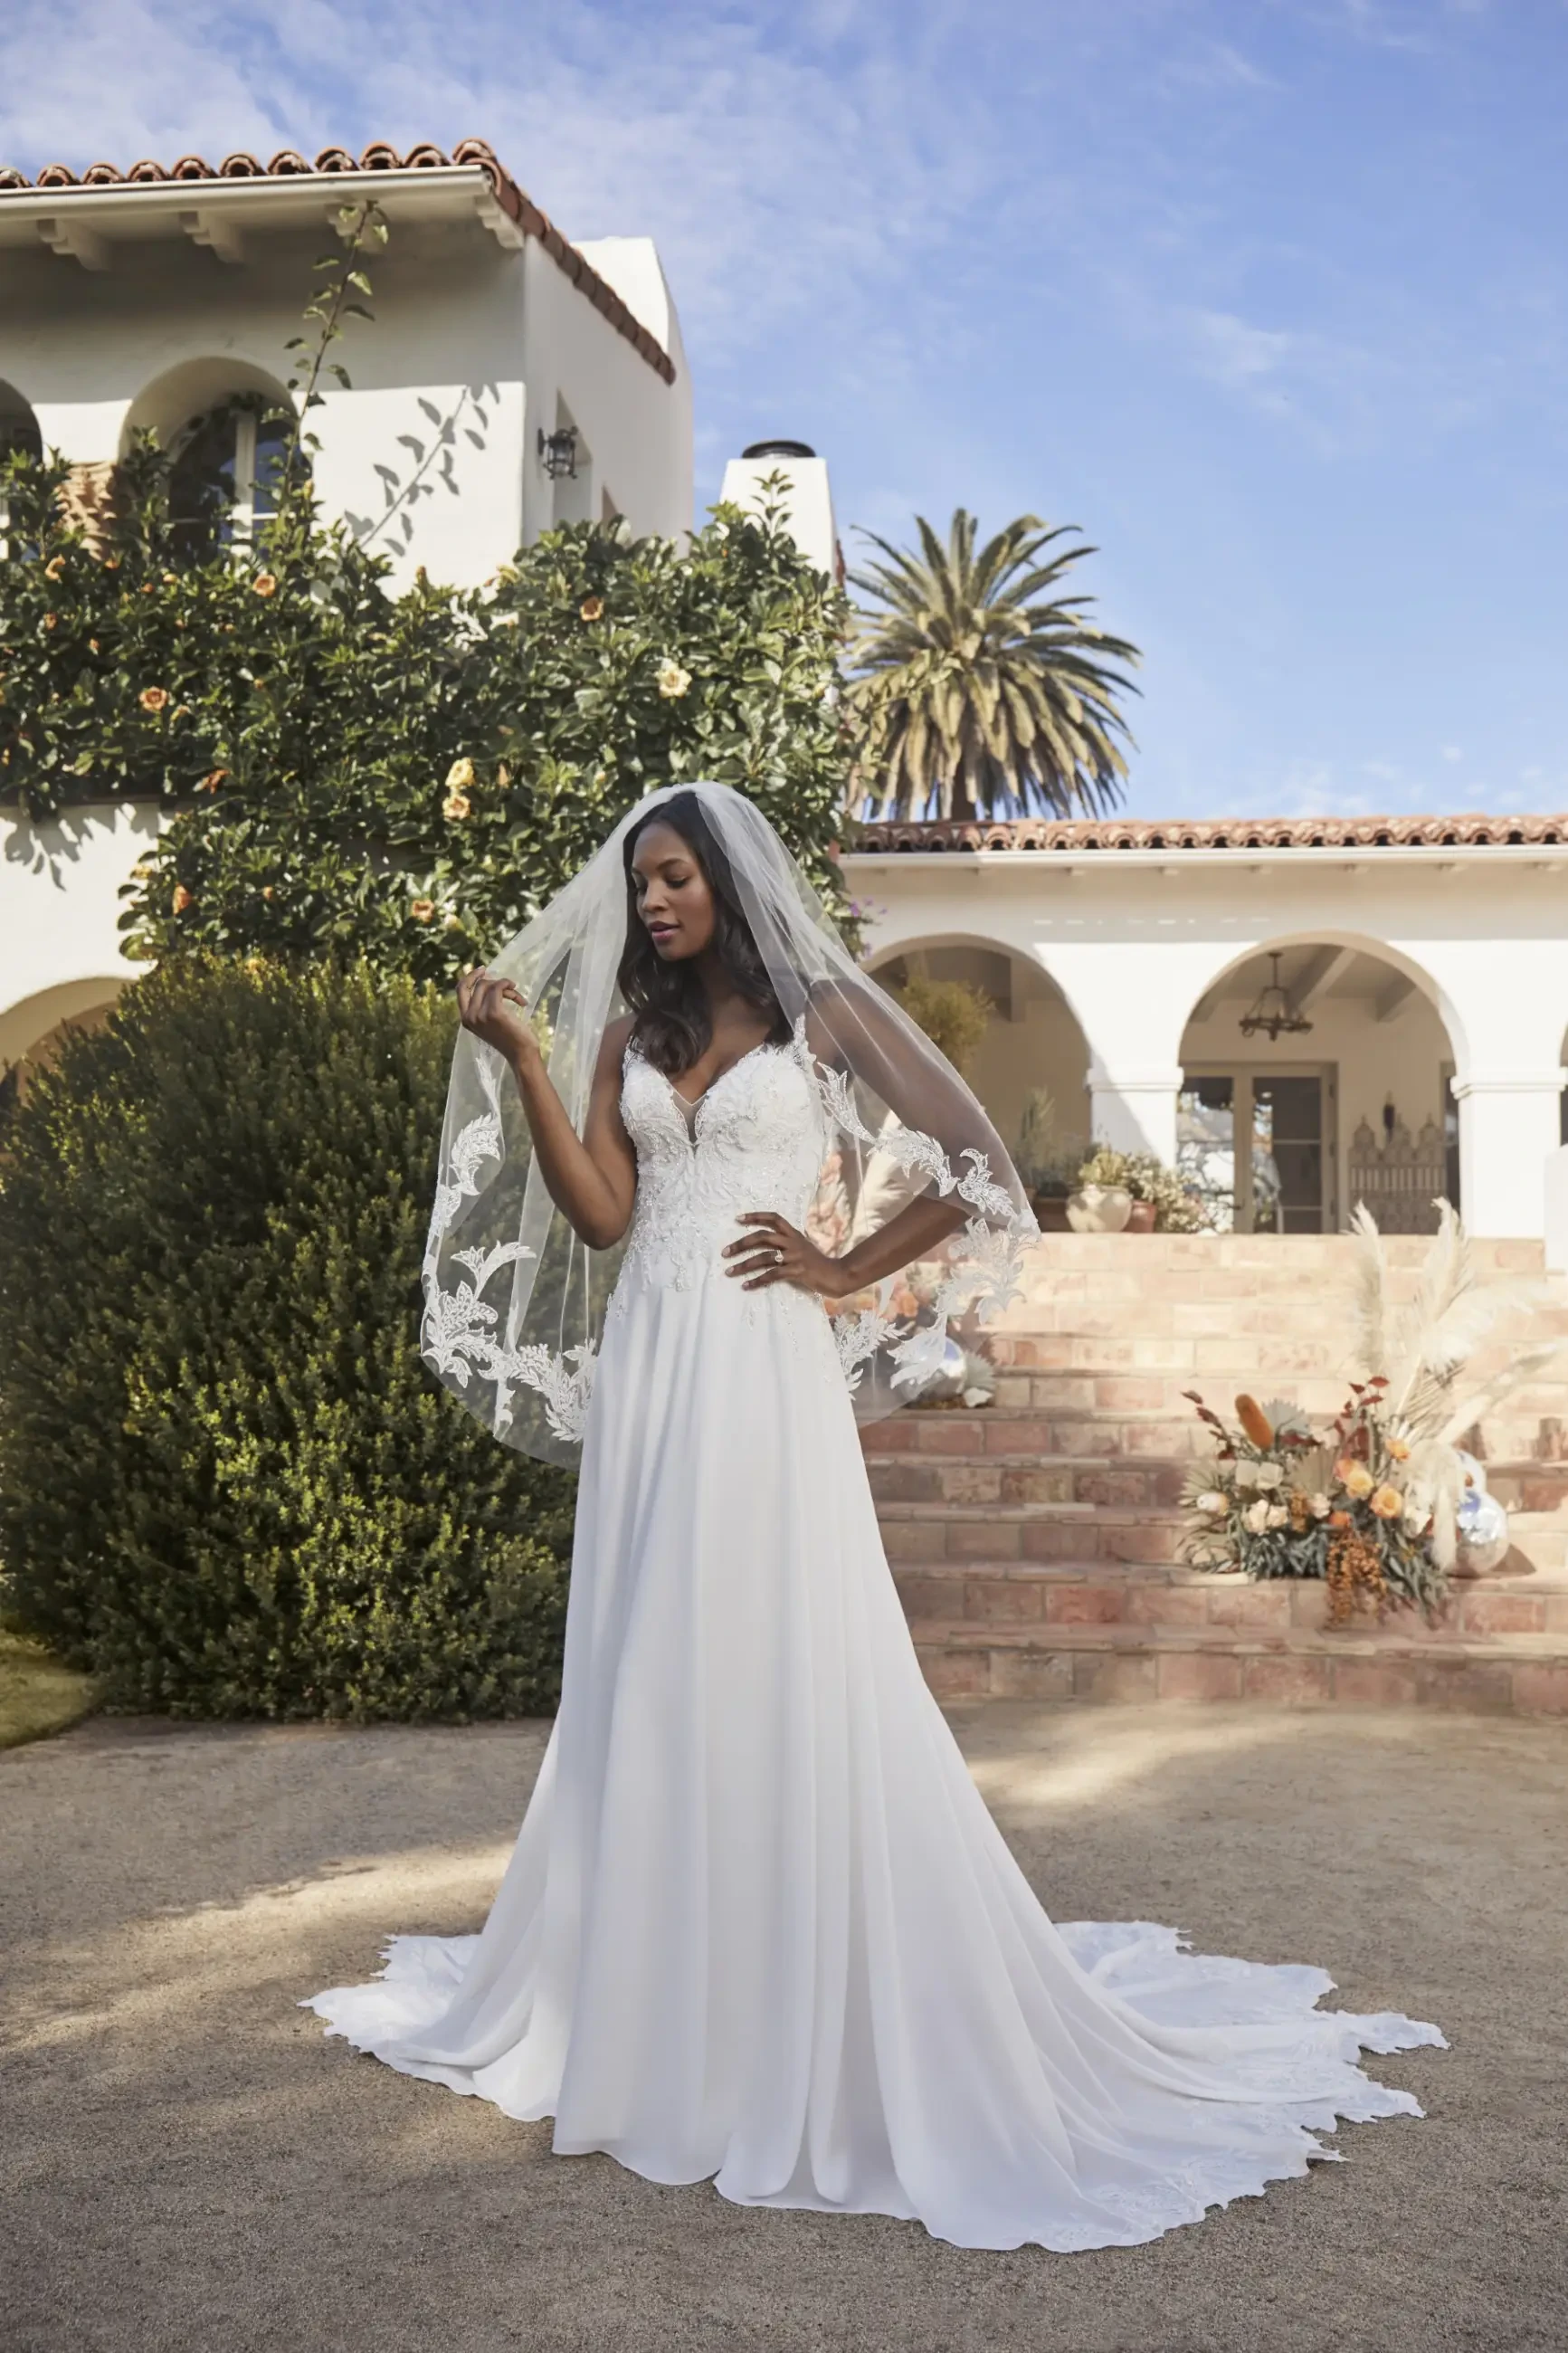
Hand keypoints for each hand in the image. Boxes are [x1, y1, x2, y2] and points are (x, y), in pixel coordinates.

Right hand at [456, 966, 538, 1063]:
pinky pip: (499, 987)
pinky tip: (521, 999)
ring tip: (518, 999)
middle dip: (493, 981)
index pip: (460, 990)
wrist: (521, 1054)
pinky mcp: (494, 1012)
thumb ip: (484, 1003)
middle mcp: (469, 1017)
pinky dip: (509, 986)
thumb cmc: (509, 1037)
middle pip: (478, 985)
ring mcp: (480, 1015)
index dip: (471, 977)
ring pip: (490, 985)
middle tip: (508, 985)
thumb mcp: (490, 1020)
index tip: (483, 970)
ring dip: (507, 988)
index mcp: (466, 1019)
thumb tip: (486, 978)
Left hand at [724, 1211, 850, 1296]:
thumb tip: (768, 1245)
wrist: (837, 1275)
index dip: (756, 1216)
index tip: (738, 1219)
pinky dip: (757, 1281)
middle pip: (763, 1236)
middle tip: (725, 1252)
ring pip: (764, 1257)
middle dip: (741, 1243)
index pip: (774, 1218)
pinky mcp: (796, 1272)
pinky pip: (772, 1275)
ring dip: (744, 1265)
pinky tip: (746, 1286)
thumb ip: (788, 1243)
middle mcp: (793, 1242)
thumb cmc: (818, 1263)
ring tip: (729, 1271)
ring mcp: (795, 1257)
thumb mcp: (803, 1247)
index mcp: (794, 1234)